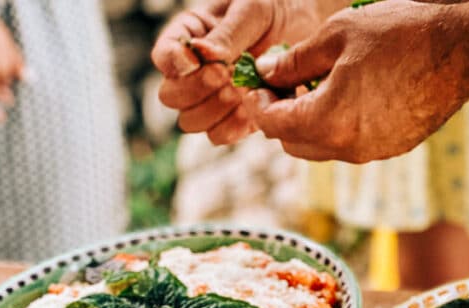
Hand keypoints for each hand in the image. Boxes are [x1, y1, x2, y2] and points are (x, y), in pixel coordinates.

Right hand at [151, 0, 338, 143]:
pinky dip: (233, 127)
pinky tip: (252, 108)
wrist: (306, 29)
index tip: (196, 62)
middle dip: (196, 90)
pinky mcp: (235, 119)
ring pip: (190, 122)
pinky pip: (219, 135)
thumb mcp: (251, 10)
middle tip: (225, 76)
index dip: (173, 64)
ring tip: (241, 91)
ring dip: (214, 111)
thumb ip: (227, 34)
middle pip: (170, 96)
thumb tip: (203, 55)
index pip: (163, 56)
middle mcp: (195, 72)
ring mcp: (212, 99)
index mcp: (190, 38)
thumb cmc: (275, 9)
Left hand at [243, 0, 468, 161]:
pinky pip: (349, 145)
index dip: (258, 102)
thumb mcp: (336, 36)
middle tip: (283, 83)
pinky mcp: (391, 149)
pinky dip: (337, 127)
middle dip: (280, 116)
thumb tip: (266, 72)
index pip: (271, 125)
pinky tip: (347, 94)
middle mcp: (346, 149)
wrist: (461, 52)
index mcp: (326, 122)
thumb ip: (294, 60)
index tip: (259, 81)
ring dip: (308, 123)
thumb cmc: (399, 36)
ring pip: (320, 148)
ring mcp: (371, 153)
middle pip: (292, 144)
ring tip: (316, 85)